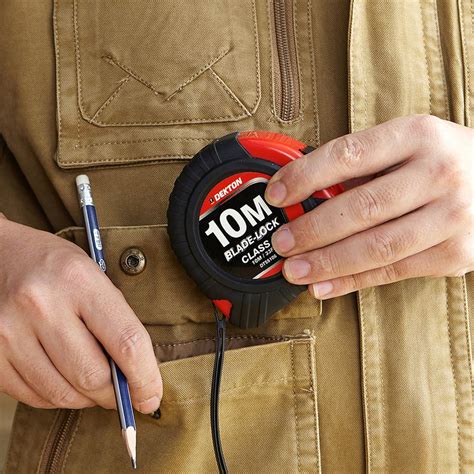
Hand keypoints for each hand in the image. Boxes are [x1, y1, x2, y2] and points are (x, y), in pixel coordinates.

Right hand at [0, 216, 161, 411]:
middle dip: (115, 394)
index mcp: (78, 280)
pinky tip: (64, 379)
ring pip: (63, 393)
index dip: (146, 378)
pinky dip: (57, 397)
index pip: (126, 342)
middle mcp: (41, 305)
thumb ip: (115, 320)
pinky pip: (33, 396)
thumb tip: (136, 374)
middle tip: (122, 392)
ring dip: (86, 398)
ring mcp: (10, 331)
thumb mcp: (93, 275)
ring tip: (93, 384)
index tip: (151, 396)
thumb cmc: (55, 266)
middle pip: (93, 376)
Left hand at [265, 115, 473, 298]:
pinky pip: (393, 271)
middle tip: (281, 242)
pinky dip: (352, 281)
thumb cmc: (443, 161)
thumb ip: (364, 165)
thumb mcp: (410, 144)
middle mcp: (438, 173)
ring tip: (294, 271)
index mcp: (418, 136)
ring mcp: (452, 216)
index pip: (349, 154)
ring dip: (328, 262)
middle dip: (313, 229)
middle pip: (362, 207)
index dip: (306, 176)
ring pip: (377, 246)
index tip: (276, 194)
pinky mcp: (456, 253)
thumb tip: (305, 192)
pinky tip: (323, 286)